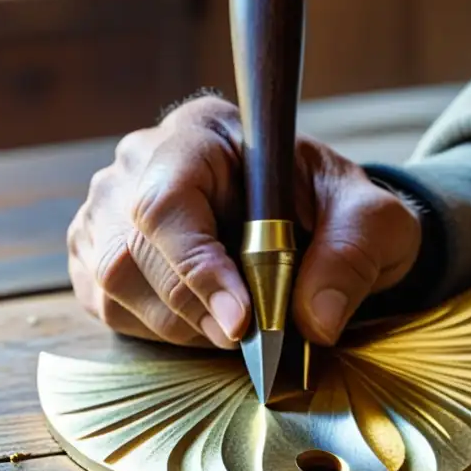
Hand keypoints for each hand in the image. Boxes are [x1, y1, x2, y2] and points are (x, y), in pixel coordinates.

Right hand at [67, 95, 421, 348]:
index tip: (242, 322)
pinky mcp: (98, 246)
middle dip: (193, 307)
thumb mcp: (373, 221)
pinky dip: (156, 328)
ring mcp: (109, 203)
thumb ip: (354, 254)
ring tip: (232, 324)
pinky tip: (201, 319)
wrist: (316, 222)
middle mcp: (143, 159)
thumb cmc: (336, 210)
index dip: (197, 267)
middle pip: (130, 248)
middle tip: (246, 337)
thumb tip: (316, 318)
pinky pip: (106, 302)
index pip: (169, 199)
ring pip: (112, 281)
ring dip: (176, 323)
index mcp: (204, 132)